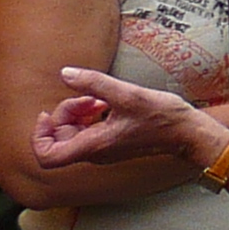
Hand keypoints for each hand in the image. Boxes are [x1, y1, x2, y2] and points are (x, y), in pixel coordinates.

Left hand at [34, 66, 211, 169]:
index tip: (48, 114)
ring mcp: (103, 150)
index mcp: (93, 146)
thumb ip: (93, 83)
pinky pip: (88, 133)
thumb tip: (65, 73)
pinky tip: (106, 103)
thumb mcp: (128, 94)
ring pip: (73, 135)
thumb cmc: (163, 118)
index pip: (47, 156)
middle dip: (65, 114)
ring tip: (98, 98)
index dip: (39, 135)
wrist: (188, 134)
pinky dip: (90, 117)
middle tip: (86, 97)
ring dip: (78, 113)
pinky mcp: (112, 144)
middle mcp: (94, 153)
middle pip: (59, 139)